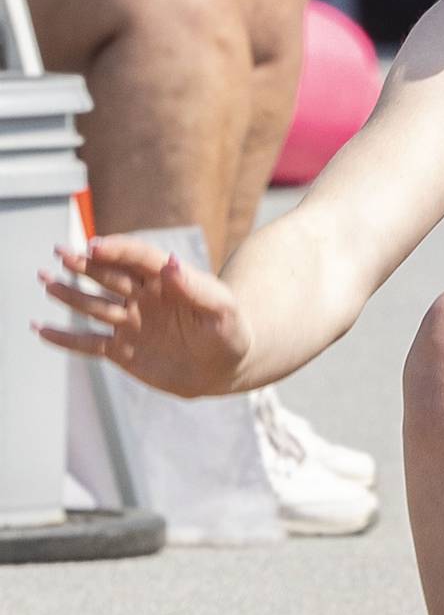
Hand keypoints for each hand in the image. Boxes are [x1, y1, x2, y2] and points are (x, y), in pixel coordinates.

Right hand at [34, 236, 253, 399]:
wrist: (227, 367)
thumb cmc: (230, 332)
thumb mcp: (222, 310)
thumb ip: (196, 288)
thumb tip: (170, 262)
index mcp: (167, 280)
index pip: (137, 257)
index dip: (117, 250)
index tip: (95, 247)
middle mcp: (143, 296)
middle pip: (109, 276)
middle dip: (84, 264)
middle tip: (60, 253)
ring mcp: (130, 322)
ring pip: (93, 305)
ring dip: (69, 294)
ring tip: (46, 281)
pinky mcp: (122, 350)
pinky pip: (88, 343)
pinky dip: (65, 339)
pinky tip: (40, 329)